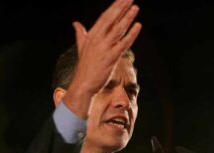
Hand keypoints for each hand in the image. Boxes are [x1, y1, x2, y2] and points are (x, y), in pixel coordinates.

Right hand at [63, 0, 141, 118]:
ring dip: (128, 17)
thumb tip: (76, 23)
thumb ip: (80, 34)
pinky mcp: (112, 57)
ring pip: (118, 29)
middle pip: (111, 19)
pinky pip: (124, 43)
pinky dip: (131, 34)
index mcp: (92, 35)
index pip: (105, 17)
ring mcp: (105, 47)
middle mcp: (98, 39)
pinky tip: (138, 26)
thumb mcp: (81, 47)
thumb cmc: (85, 67)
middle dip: (121, 7)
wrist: (83, 84)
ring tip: (135, 7)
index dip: (114, 7)